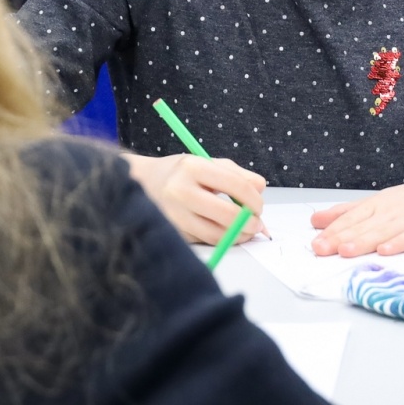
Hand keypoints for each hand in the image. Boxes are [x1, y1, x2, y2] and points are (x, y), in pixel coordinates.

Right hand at [124, 152, 267, 244]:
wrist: (143, 182)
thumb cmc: (181, 173)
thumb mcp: (208, 163)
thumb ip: (238, 174)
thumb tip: (260, 190)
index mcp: (193, 167)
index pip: (236, 186)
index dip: (254, 200)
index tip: (259, 207)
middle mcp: (180, 191)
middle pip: (227, 215)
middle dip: (250, 223)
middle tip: (257, 224)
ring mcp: (174, 214)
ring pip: (216, 235)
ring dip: (238, 236)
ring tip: (244, 231)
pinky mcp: (172, 231)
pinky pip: (204, 241)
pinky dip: (220, 239)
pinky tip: (224, 232)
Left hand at [308, 169, 403, 257]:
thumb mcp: (379, 202)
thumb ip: (348, 212)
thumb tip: (316, 221)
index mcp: (377, 205)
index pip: (350, 218)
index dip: (332, 231)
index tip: (315, 243)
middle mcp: (390, 211)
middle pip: (363, 226)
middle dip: (340, 238)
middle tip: (320, 249)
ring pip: (383, 231)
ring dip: (364, 241)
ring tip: (345, 251)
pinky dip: (400, 243)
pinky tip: (386, 250)